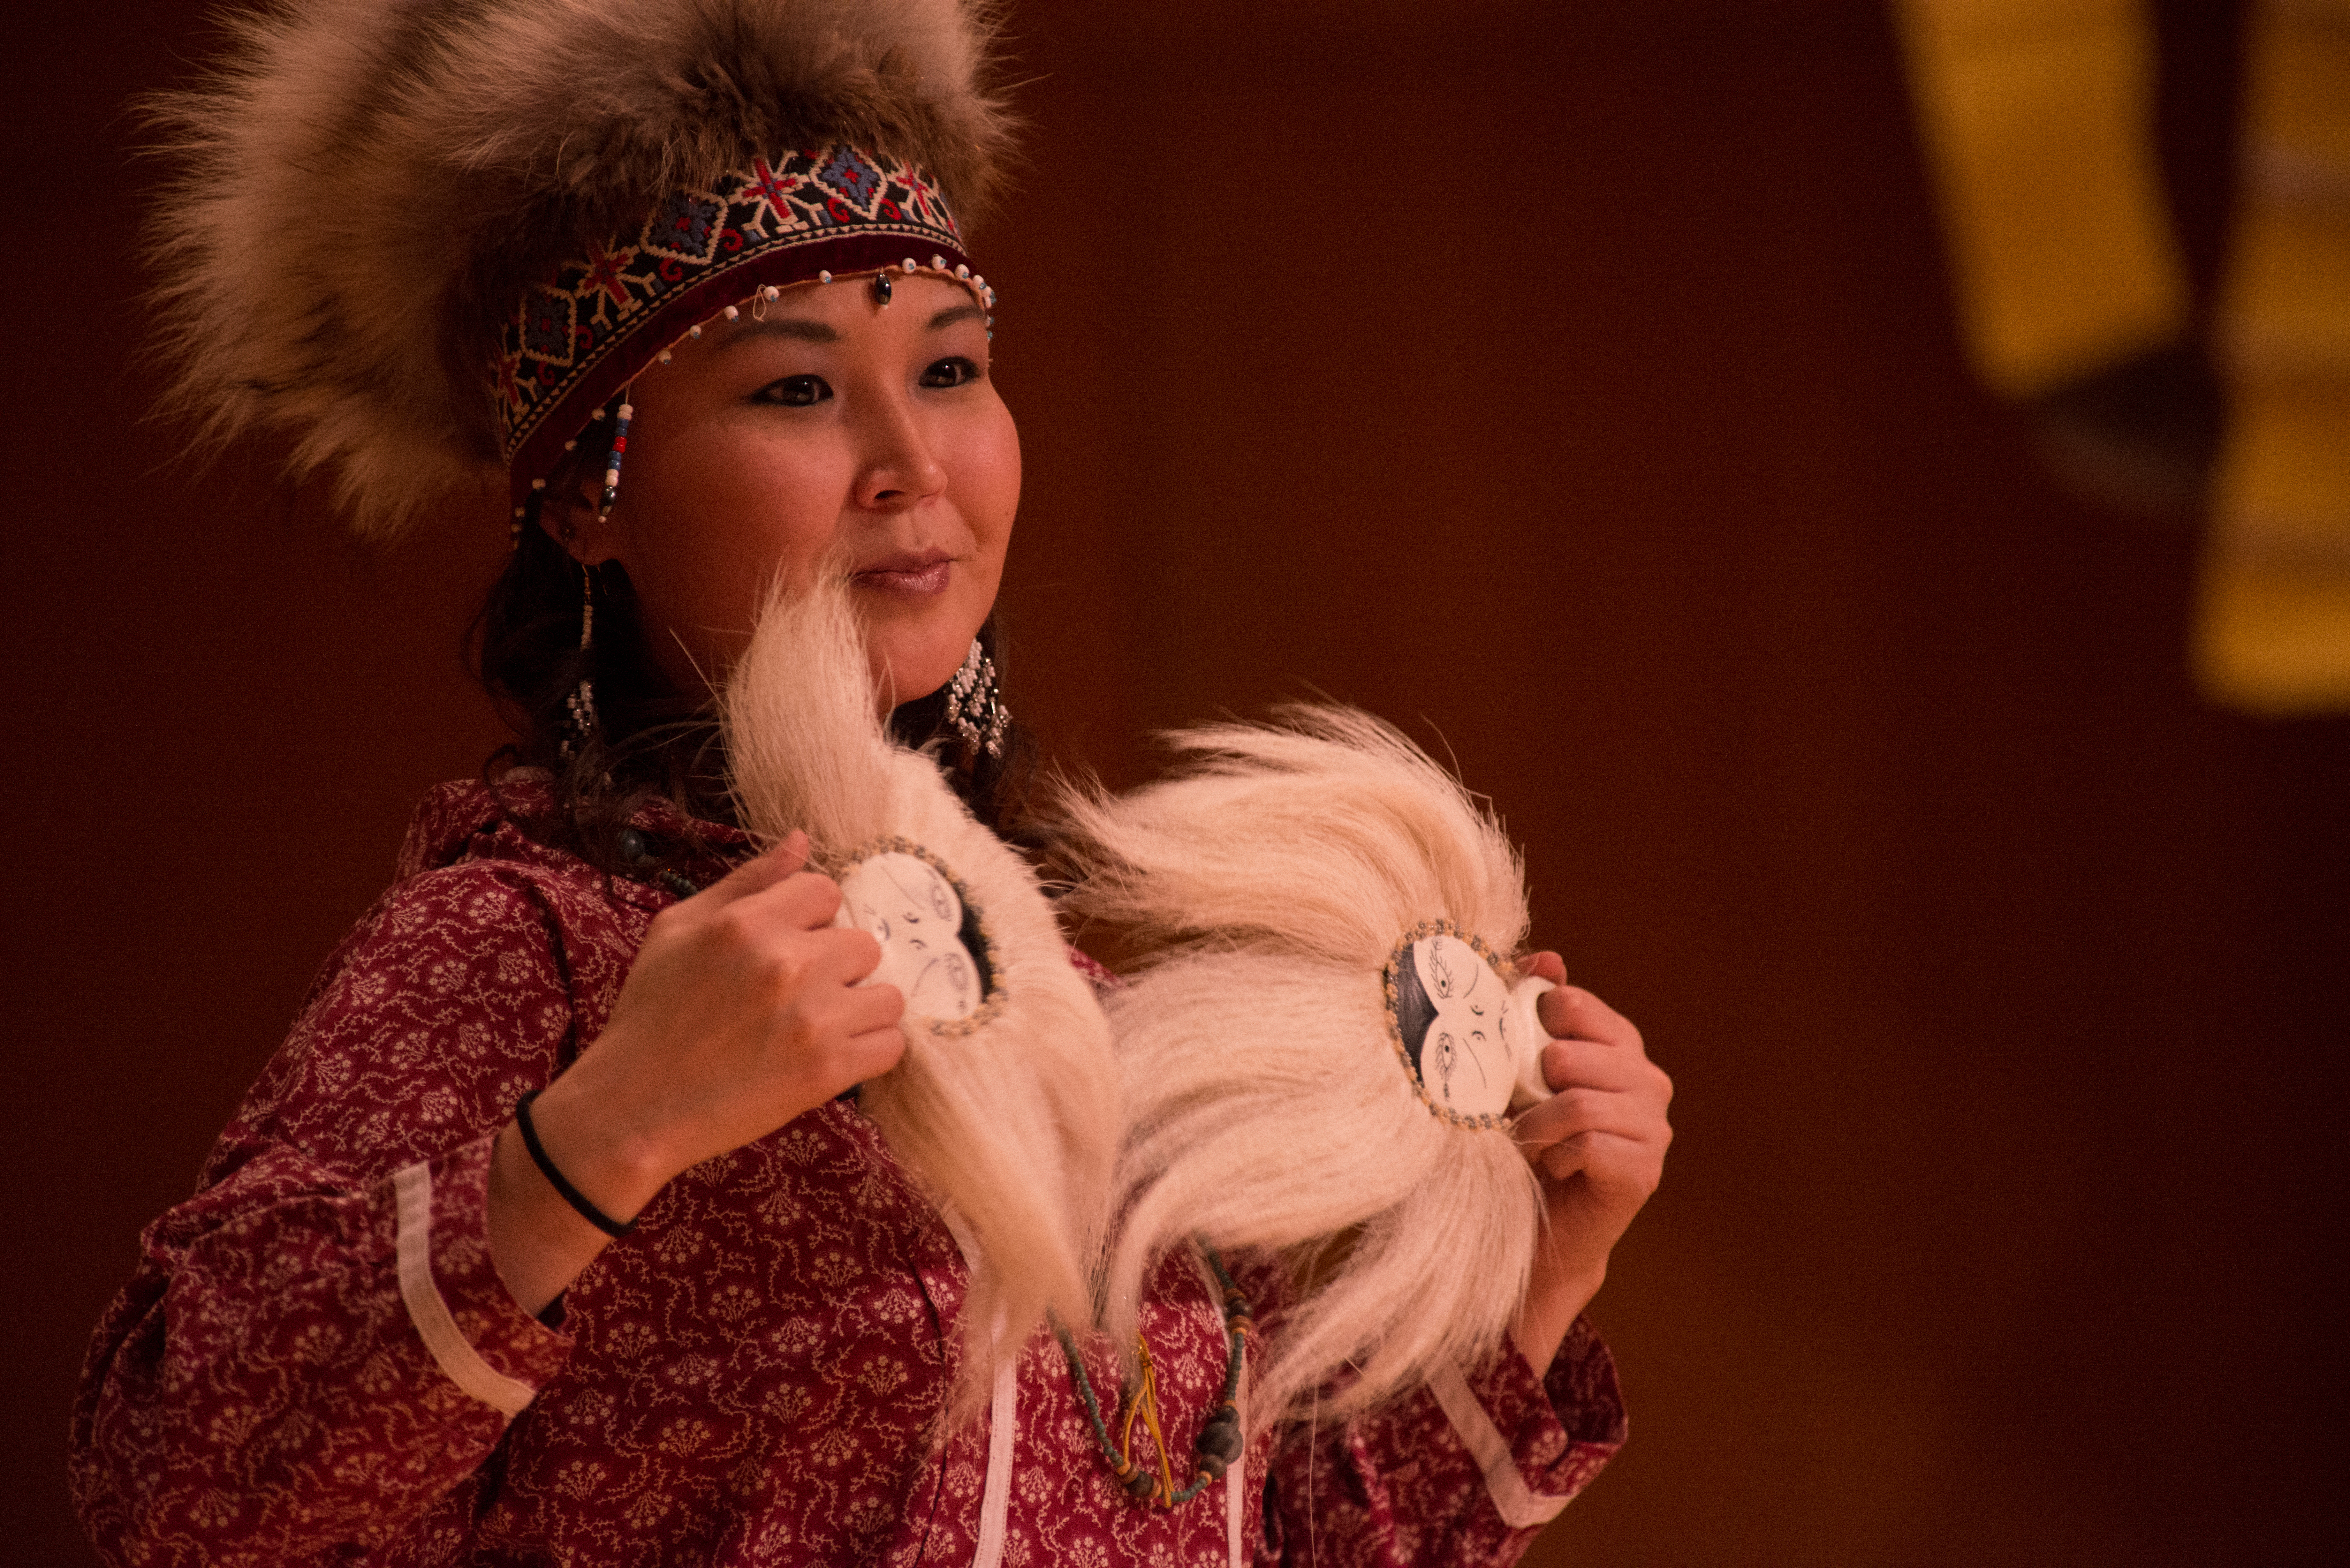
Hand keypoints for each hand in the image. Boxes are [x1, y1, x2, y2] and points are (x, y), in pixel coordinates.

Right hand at [488, 832, 905, 1310]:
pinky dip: (870, 1049)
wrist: (635, 1106)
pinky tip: (835, 1054)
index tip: (789, 947)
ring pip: (887, 994)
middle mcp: (787, 963)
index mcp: (747, 923)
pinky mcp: (829, 1070)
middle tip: (799, 994)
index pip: (826, 891)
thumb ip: (746, 881)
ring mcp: (813, 1018)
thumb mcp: (677, 929)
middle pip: (863, 943)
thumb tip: (801, 841)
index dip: (812, 920)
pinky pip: (891, 1044)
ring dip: (861, 1009)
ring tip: (820, 1025)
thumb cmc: (650, 1014)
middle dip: (837, 966)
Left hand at [1508, 952, 1672, 1374]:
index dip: (1533, 1025)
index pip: (1575, 1004)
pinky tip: (1555, 1167)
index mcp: (1621, 1046)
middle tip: (1522, 1111)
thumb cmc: (1527, 1138)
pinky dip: (1556, 1155)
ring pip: (1577, 1100)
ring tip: (1531, 1141)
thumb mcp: (1519, 1068)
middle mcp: (1649, 1081)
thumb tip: (1548, 957)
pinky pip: (1587, 1142)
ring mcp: (1654, 1127)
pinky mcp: (1644, 1169)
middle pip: (1570, 1053)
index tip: (1517, 1053)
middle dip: (1530, 1084)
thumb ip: (1530, 1009)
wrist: (1540, 1225)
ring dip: (1537, 1125)